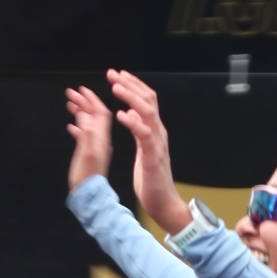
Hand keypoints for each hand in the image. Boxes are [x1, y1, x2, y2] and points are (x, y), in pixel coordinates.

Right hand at [65, 84, 113, 192]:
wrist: (90, 199)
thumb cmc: (86, 179)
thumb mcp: (86, 153)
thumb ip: (86, 133)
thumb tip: (84, 114)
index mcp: (102, 139)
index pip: (101, 112)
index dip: (92, 99)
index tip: (82, 89)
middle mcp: (101, 142)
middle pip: (95, 116)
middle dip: (84, 102)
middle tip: (71, 93)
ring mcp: (96, 149)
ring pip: (90, 125)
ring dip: (81, 113)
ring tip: (70, 104)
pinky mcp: (90, 156)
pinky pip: (85, 137)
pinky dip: (78, 128)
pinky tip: (71, 126)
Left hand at [107, 68, 189, 235]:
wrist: (163, 204)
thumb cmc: (152, 180)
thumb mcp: (143, 151)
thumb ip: (139, 131)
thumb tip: (132, 114)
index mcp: (154, 131)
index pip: (147, 100)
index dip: (133, 85)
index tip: (118, 75)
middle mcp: (158, 133)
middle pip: (148, 100)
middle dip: (130, 84)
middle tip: (113, 74)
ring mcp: (157, 144)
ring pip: (147, 112)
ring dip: (131, 97)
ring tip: (115, 88)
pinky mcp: (153, 157)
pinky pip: (144, 135)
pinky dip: (133, 123)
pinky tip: (122, 115)